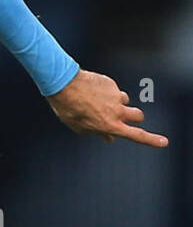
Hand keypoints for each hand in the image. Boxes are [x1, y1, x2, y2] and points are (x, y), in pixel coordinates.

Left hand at [46, 69, 168, 147]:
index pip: (136, 135)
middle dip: (135, 117)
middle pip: (138, 115)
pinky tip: (91, 90)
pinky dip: (106, 91)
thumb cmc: (68, 108)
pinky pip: (114, 90)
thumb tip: (110, 139)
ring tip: (97, 100)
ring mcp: (116, 96)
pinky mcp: (112, 84)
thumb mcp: (80, 127)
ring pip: (125, 100)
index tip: (164, 142)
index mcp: (110, 125)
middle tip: (124, 116)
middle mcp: (117, 111)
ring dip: (118, 103)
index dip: (151, 140)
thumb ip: (98, 132)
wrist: (63, 84)